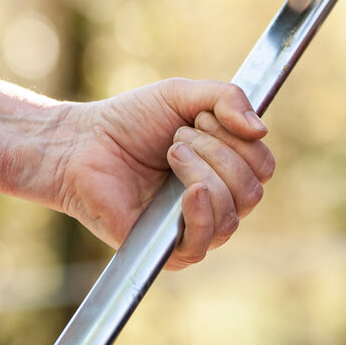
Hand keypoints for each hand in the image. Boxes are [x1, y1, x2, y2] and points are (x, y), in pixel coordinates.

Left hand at [53, 79, 273, 268]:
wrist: (82, 143)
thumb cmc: (131, 121)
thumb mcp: (183, 95)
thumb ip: (226, 98)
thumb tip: (261, 129)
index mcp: (225, 169)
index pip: (263, 166)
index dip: (240, 139)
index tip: (201, 118)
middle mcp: (216, 202)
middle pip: (253, 190)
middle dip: (218, 152)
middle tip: (177, 136)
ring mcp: (194, 227)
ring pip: (233, 212)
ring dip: (203, 172)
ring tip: (169, 153)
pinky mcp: (168, 249)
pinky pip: (205, 240)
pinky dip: (203, 212)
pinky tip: (190, 191)